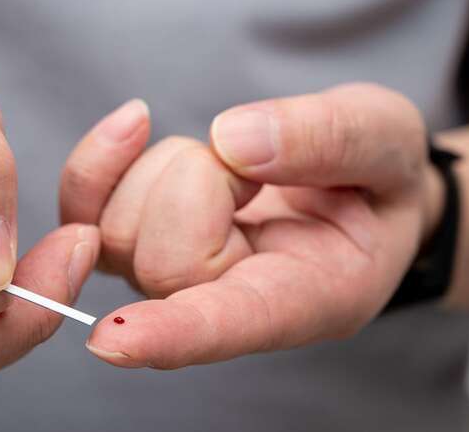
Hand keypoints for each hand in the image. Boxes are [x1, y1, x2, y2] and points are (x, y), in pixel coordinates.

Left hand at [60, 84, 437, 368]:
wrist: (352, 187)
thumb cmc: (377, 175)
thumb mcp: (386, 138)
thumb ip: (331, 138)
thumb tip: (234, 141)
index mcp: (309, 295)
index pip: (233, 323)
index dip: (177, 332)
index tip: (115, 342)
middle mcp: (230, 303)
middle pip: (163, 264)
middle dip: (203, 182)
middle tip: (257, 172)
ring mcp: (173, 279)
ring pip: (117, 231)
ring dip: (171, 168)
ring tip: (236, 171)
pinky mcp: (138, 243)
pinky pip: (81, 210)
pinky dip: (98, 165)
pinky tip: (133, 127)